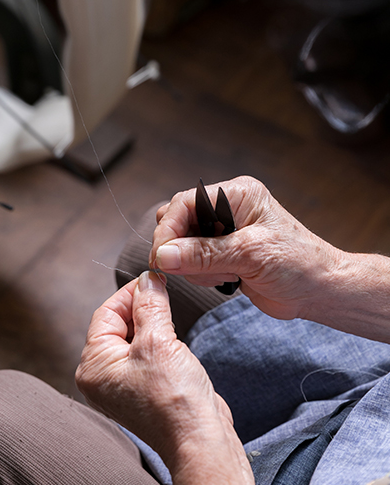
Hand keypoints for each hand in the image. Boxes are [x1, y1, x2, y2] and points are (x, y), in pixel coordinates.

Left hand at [77, 271, 269, 484]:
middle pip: (117, 325)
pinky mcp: (143, 391)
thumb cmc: (174, 396)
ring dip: (152, 325)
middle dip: (142, 308)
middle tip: (165, 294)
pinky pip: (145, 356)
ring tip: (171, 320)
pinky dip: (159, 343)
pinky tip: (175, 344)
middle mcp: (101, 376)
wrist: (199, 440)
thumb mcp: (158, 340)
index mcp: (93, 365)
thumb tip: (148, 279)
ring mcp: (121, 386)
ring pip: (133, 339)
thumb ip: (149, 304)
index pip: (106, 313)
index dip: (131, 292)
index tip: (154, 278)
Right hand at [150, 176, 344, 321]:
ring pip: (182, 244)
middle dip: (181, 249)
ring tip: (226, 274)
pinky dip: (201, 275)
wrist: (320, 290)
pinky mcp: (223, 253)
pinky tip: (228, 279)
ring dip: (195, 266)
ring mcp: (224, 232)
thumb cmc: (299, 264)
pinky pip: (193, 262)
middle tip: (194, 269)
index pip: (186, 203)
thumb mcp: (250, 255)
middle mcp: (227, 208)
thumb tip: (164, 256)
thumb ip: (203, 254)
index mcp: (237, 194)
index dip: (170, 229)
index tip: (163, 257)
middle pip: (179, 221)